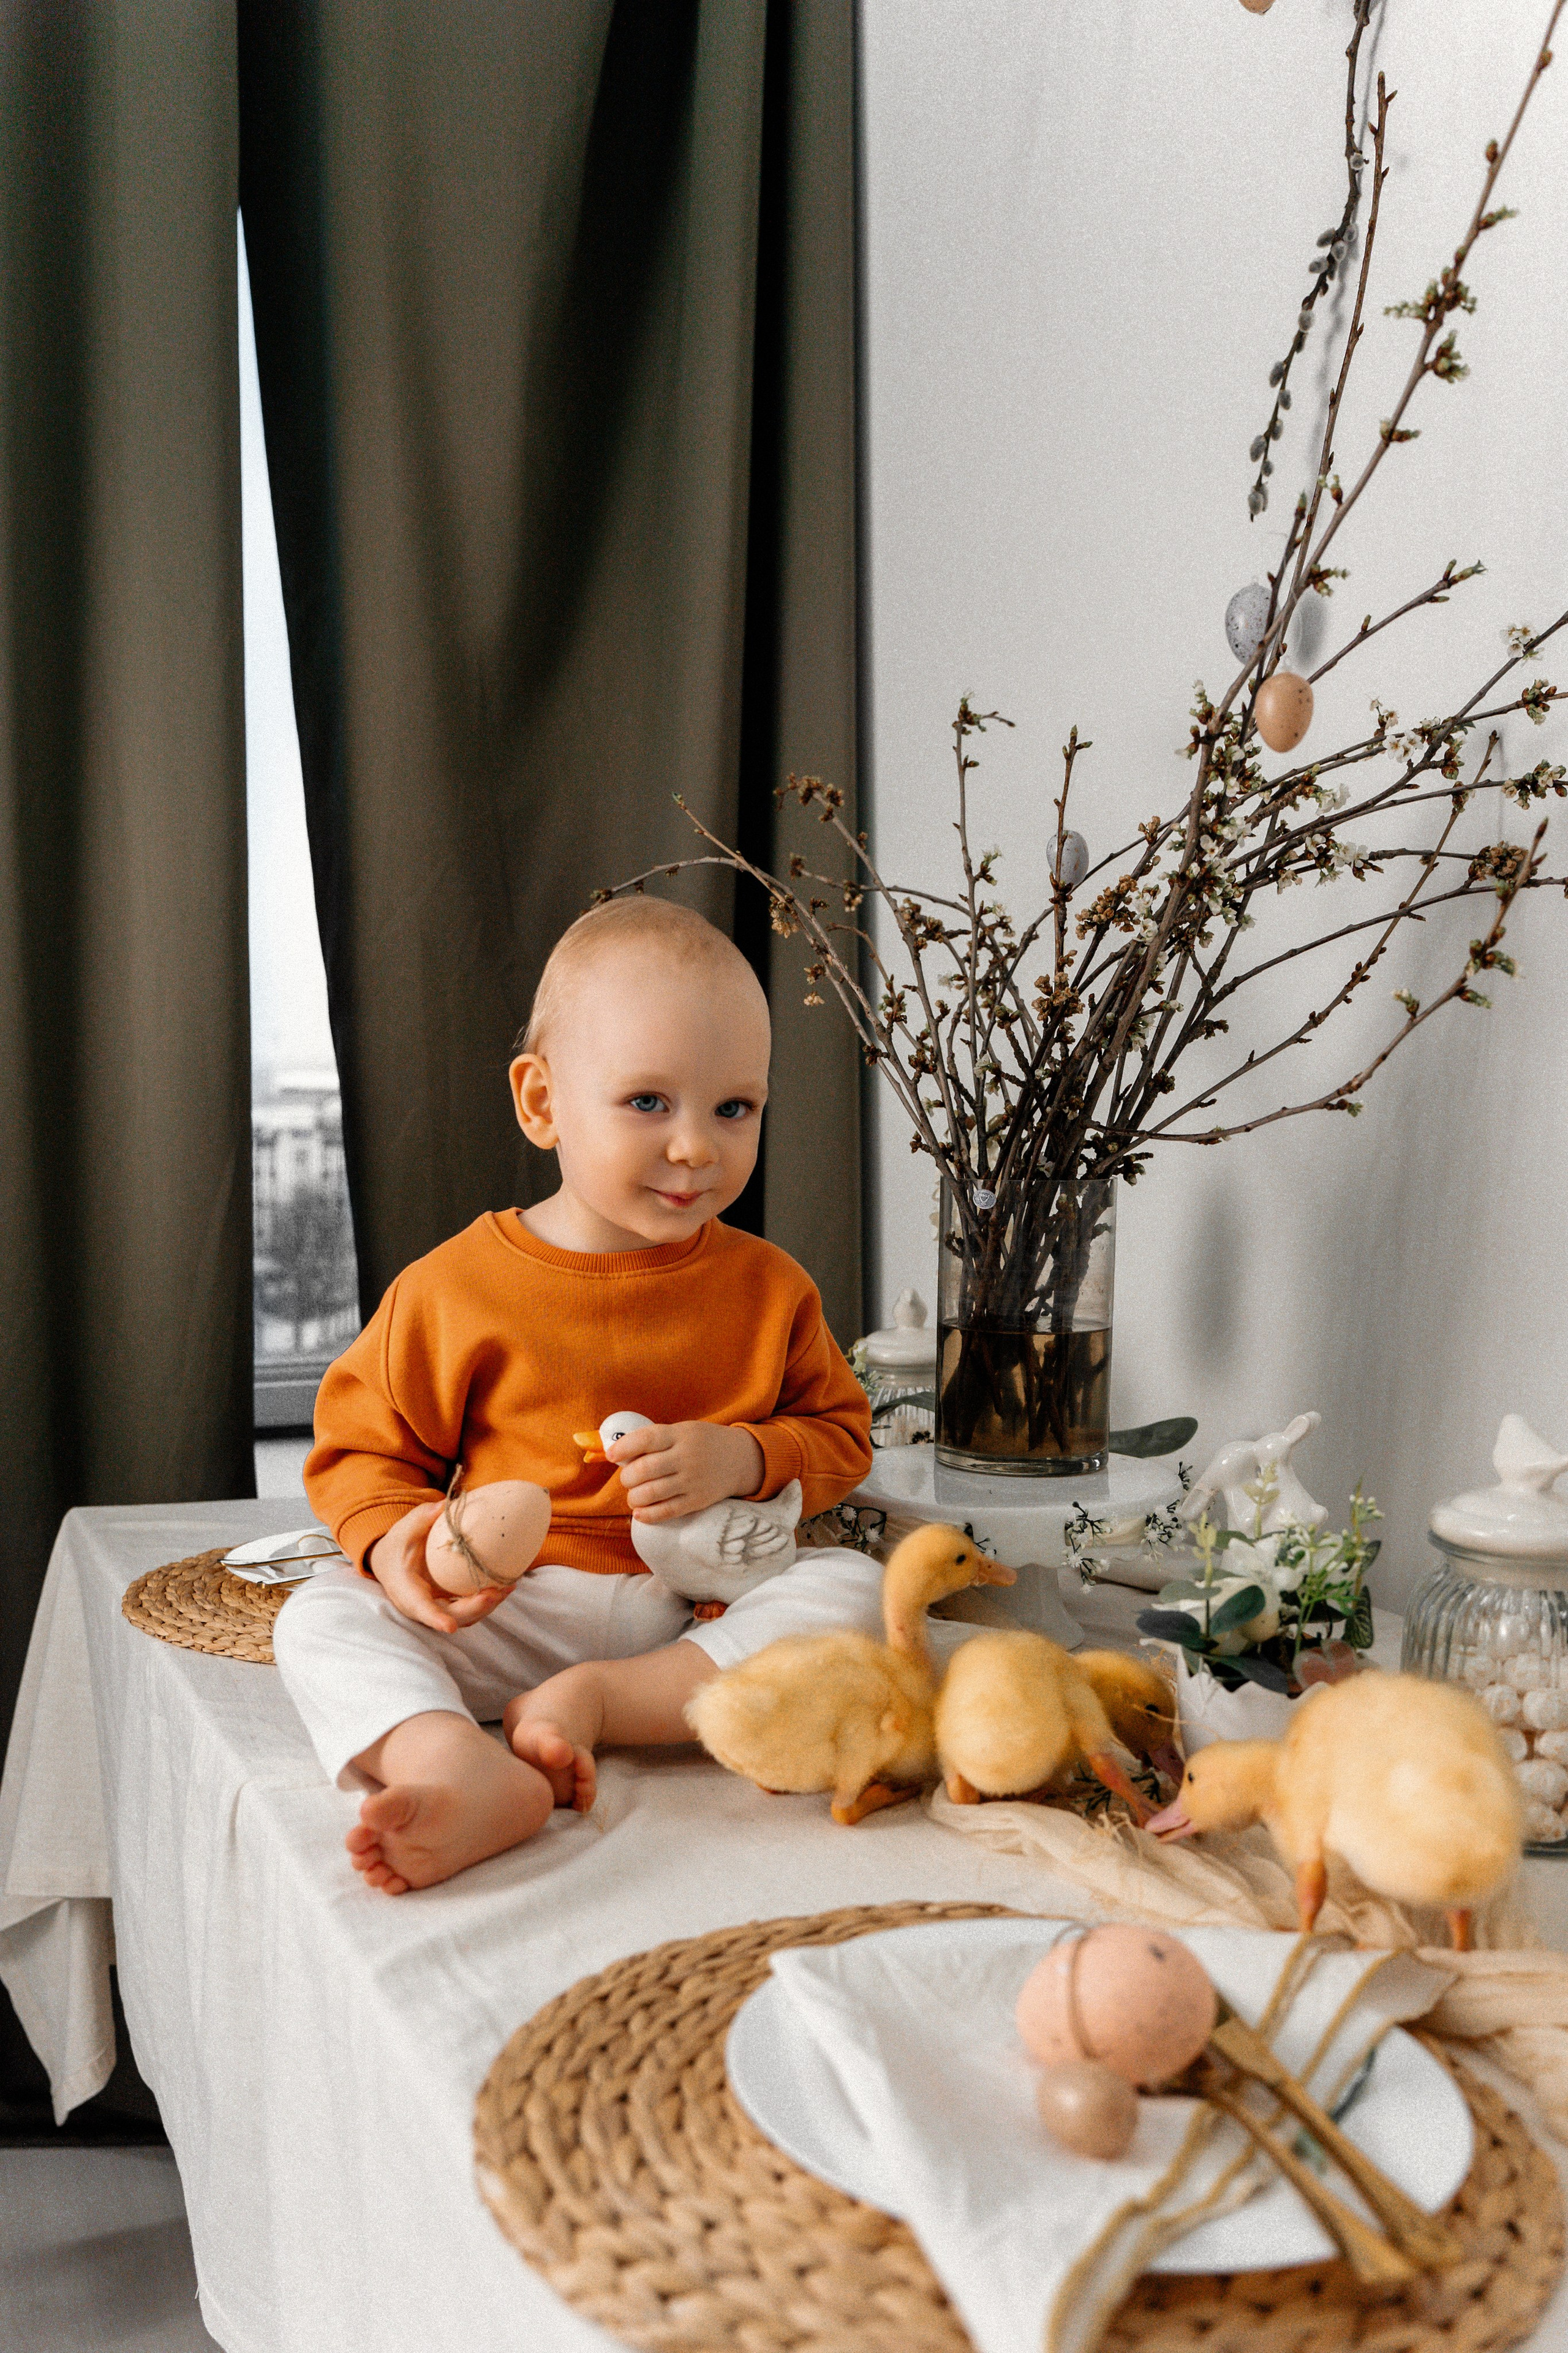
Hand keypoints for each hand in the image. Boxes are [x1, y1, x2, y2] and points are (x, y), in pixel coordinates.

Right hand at [364, 1499, 514, 1632]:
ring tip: (508, 1587)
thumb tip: (444, 1507)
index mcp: (405, 1590)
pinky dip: (488, 1601)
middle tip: (495, 1592)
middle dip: (474, 1608)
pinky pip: (470, 1609)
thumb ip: (422, 1519)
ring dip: (487, 1605)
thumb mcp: (405, 1529)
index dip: (435, 1618)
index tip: (450, 1627)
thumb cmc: (398, 1545)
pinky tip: (506, 1586)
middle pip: (450, 1616)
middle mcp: (421, 1606)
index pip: (419, 1607)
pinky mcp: (450, 1605)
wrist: (392, 1561)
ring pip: (464, 1616)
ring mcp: (437, 1607)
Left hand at [606, 1421, 765, 1522]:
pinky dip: (648, 1515)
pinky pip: (667, 1512)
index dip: (623, 1447)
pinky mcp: (697, 1501)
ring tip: (634, 1495)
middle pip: (644, 1469)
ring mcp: (692, 1481)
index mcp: (680, 1435)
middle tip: (627, 1479)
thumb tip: (620, 1454)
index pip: (646, 1439)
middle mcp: (686, 1457)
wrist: (741, 1459)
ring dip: (634, 1497)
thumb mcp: (683, 1430)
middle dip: (627, 1477)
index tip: (611, 1455)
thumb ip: (656, 1440)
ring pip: (651, 1493)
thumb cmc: (703, 1442)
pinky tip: (640, 1512)